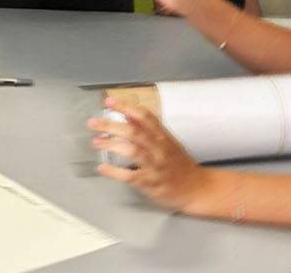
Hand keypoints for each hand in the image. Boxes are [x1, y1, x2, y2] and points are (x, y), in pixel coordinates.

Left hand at [88, 98, 210, 214]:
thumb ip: (148, 128)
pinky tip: (102, 168)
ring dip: (111, 145)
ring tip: (96, 142)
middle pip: (134, 131)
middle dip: (111, 125)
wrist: (197, 189)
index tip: (109, 101)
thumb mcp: (167, 141)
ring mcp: (155, 166)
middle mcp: (159, 148)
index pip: (144, 116)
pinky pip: (129, 176)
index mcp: (163, 136)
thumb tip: (128, 114)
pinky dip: (113, 171)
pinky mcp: (150, 183)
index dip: (125, 106)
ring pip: (132, 150)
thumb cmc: (180, 164)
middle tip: (93, 122)